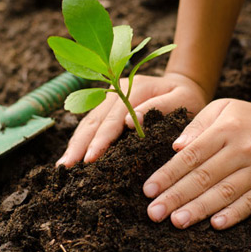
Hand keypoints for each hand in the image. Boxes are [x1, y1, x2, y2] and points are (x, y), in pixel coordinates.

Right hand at [56, 72, 207, 166]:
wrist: (183, 84)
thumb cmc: (186, 97)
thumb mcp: (182, 100)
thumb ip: (159, 107)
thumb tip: (130, 122)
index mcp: (134, 88)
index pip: (113, 118)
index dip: (101, 139)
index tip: (90, 159)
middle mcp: (117, 90)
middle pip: (94, 119)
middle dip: (80, 144)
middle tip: (66, 167)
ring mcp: (110, 96)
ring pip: (88, 120)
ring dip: (76, 142)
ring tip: (64, 164)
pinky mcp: (108, 104)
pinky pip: (91, 121)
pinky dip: (81, 137)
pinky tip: (73, 152)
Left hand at [143, 98, 250, 229]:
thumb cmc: (245, 116)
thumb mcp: (220, 108)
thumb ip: (196, 126)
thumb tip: (176, 147)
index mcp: (224, 130)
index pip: (190, 156)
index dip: (168, 174)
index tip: (149, 190)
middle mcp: (242, 149)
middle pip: (204, 177)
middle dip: (176, 196)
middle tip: (155, 212)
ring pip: (225, 192)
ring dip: (199, 209)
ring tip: (177, 221)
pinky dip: (235, 214)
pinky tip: (216, 224)